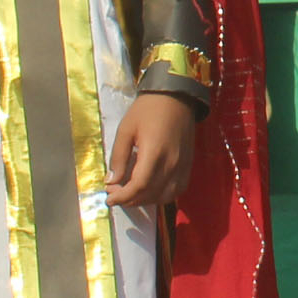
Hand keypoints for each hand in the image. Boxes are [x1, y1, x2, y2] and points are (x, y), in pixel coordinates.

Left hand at [104, 92, 200, 210]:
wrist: (176, 97)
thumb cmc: (147, 110)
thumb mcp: (126, 130)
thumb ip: (119, 157)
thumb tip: (111, 181)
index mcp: (155, 153)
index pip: (139, 186)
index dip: (122, 196)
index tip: (109, 198)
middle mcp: (172, 163)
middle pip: (150, 194)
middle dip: (130, 199)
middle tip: (115, 193)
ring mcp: (182, 165)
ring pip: (165, 196)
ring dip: (146, 200)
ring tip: (132, 194)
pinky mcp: (188, 164)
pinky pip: (178, 189)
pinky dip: (163, 196)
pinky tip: (151, 191)